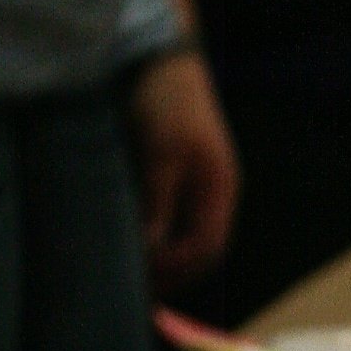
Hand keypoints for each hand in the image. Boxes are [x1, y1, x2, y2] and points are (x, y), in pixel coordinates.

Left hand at [128, 50, 239, 289]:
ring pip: (187, 238)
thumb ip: (160, 203)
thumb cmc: (166, 103)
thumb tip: (153, 251)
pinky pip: (174, 221)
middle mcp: (214, 194)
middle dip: (172, 274)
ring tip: (130, 273)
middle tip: (134, 291)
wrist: (161, 59)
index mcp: (219, 189)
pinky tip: (132, 241)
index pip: (207, 249)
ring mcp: (198, 186)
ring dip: (163, 259)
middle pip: (201, 251)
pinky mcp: (178, 177)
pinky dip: (157, 238)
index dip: (177, 271)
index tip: (142, 281)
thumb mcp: (161, 155)